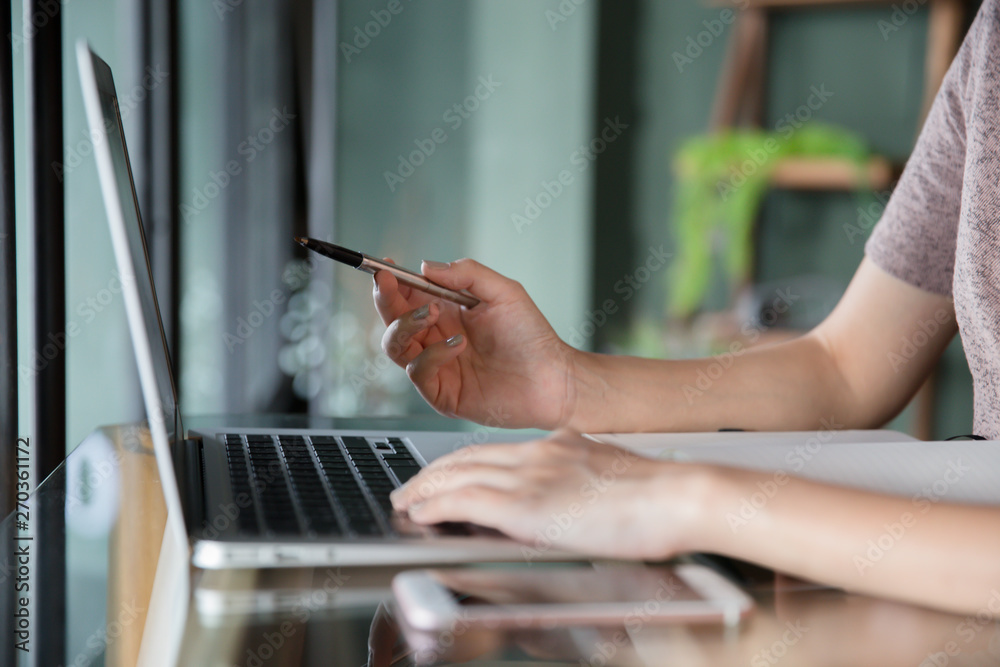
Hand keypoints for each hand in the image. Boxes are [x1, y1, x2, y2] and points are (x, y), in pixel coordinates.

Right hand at [373, 258, 577, 428]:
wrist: (552, 379)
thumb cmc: (532, 337)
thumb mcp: (503, 292)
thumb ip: (467, 273)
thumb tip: (428, 266)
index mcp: (448, 313)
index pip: (407, 296)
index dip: (392, 283)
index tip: (385, 269)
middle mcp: (436, 339)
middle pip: (393, 320)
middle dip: (387, 300)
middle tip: (390, 285)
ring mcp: (437, 367)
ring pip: (395, 346)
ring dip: (406, 324)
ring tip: (433, 313)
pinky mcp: (442, 393)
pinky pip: (418, 372)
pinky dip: (432, 355)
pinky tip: (458, 345)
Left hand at [390, 430, 711, 559]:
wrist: (679, 494)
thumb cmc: (660, 494)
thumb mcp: (610, 473)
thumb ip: (580, 473)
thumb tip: (567, 489)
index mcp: (558, 446)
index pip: (491, 451)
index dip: (458, 463)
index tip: (441, 474)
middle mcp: (538, 455)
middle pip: (466, 459)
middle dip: (431, 474)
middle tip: (411, 488)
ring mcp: (531, 477)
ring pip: (458, 475)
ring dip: (424, 489)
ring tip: (405, 500)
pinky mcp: (528, 505)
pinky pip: (466, 500)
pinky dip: (437, 504)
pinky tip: (421, 513)